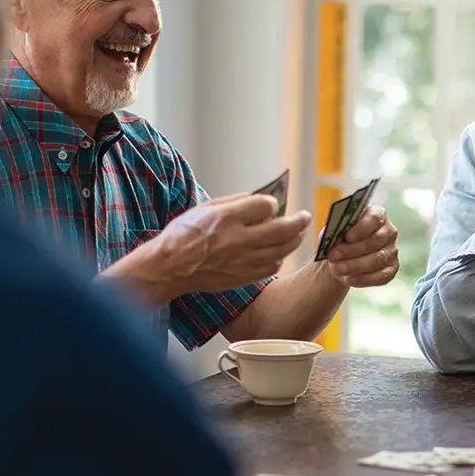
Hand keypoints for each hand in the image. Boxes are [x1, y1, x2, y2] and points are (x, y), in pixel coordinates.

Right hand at [143, 193, 309, 294]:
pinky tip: (277, 252)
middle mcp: (238, 239)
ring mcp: (242, 260)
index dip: (272, 203)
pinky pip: (272, 266)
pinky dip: (279, 258)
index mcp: (226, 217)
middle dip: (299, 220)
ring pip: (282, 249)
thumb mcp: (205, 208)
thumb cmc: (184, 234)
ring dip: (295, 239)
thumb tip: (261, 199)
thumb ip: (235, 202)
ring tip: (297, 233)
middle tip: (305, 216)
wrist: (169, 267)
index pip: (266, 205)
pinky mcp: (243, 276)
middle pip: (283, 229)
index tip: (271, 204)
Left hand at [324, 205, 399, 288]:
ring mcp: (392, 251)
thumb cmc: (339, 238)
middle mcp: (389, 231)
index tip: (347, 237)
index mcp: (376, 214)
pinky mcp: (392, 269)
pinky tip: (349, 280)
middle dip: (353, 250)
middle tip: (334, 256)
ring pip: (378, 259)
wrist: (342, 257)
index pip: (375, 218)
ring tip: (337, 269)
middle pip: (375, 240)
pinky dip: (364, 279)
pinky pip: (382, 276)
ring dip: (356, 265)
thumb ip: (333, 231)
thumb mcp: (333, 231)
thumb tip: (329, 238)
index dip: (362, 228)